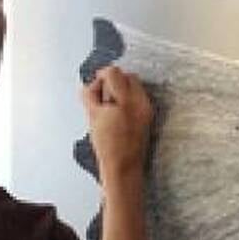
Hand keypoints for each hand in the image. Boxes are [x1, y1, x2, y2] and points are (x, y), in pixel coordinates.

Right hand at [83, 66, 153, 182]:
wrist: (123, 166)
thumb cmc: (107, 145)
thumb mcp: (92, 117)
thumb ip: (89, 95)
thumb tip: (90, 84)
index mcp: (127, 101)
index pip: (114, 73)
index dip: (101, 76)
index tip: (95, 87)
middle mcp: (141, 102)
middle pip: (127, 75)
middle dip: (113, 81)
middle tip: (102, 98)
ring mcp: (147, 108)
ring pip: (134, 85)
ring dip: (121, 89)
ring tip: (110, 106)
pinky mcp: (149, 115)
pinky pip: (139, 96)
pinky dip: (128, 98)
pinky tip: (119, 112)